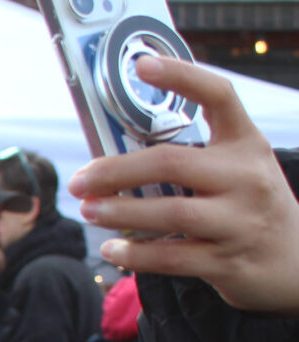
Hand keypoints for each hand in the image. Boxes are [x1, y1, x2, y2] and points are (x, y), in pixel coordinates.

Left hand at [69, 54, 298, 315]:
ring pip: (169, 212)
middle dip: (115, 171)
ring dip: (119, 212)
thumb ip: (190, 158)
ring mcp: (239, 220)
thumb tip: (112, 158)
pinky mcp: (226, 260)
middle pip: (171, 162)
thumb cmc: (248, 204)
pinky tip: (113, 248)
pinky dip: (135, 254)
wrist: (295, 259)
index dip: (181, 76)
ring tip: (89, 210)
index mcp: (245, 144)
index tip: (143, 65)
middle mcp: (246, 177)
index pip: (219, 96)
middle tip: (80, 181)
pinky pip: (171, 257)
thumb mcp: (236, 169)